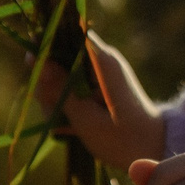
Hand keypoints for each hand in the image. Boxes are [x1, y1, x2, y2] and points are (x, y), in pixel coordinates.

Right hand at [37, 34, 163, 171]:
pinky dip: (63, 107)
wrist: (153, 150)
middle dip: (47, 81)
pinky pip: (69, 89)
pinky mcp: (95, 88)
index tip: (31, 63)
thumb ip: (59, 90)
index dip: (47, 43)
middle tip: (51, 108)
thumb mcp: (86, 119)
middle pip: (59, 56)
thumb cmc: (124, 138)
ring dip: (53, 99)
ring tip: (64, 125)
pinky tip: (67, 128)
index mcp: (102, 61)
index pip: (69, 33)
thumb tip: (37, 60)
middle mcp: (100, 62)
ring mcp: (97, 75)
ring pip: (60, 76)